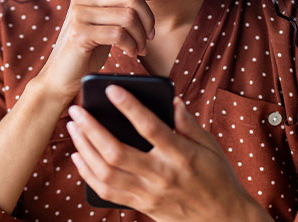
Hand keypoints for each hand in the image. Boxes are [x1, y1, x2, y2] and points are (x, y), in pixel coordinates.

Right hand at [34, 0, 154, 103]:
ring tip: (140, 47)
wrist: (63, 74)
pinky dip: (132, 46)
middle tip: (148, 35)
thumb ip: (115, 1)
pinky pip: (119, 34)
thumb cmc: (88, 46)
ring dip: (141, 36)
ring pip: (129, 16)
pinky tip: (131, 52)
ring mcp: (79, 14)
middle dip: (148, 18)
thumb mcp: (103, 18)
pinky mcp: (80, 33)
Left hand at [66, 86, 271, 221]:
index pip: (150, 127)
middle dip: (92, 129)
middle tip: (77, 110)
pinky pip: (107, 191)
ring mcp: (149, 194)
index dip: (129, 107)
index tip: (111, 89)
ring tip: (73, 128)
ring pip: (106, 173)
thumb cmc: (218, 177)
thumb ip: (188, 122)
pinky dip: (88, 173)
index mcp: (181, 155)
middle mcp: (162, 176)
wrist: (224, 220)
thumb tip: (170, 99)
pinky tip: (79, 156)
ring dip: (84, 149)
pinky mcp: (142, 206)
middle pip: (117, 152)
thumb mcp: (210, 146)